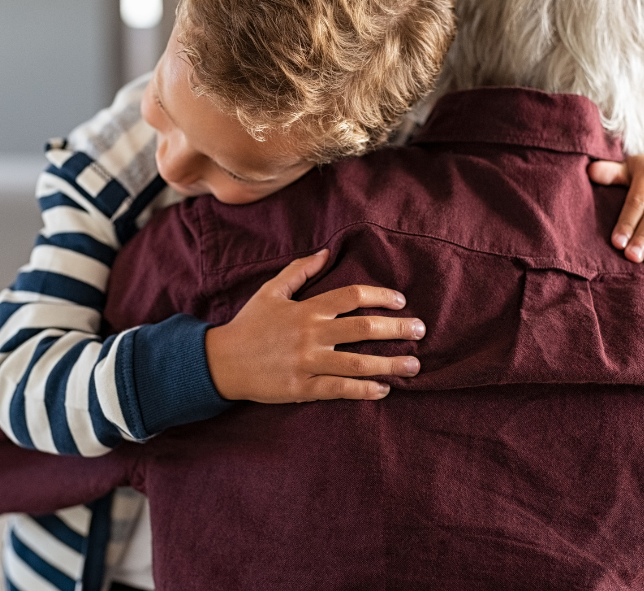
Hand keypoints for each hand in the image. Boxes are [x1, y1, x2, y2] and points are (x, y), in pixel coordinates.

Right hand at [204, 250, 423, 402]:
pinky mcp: (302, 388)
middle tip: (421, 330)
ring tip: (414, 365)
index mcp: (306, 309)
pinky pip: (340, 390)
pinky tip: (384, 390)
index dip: (380, 297)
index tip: (400, 301)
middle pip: (364, 329)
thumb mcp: (271, 291)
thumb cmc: (249, 324)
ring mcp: (307, 363)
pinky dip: (365, 390)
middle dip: (398, 329)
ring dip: (391, 364)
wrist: (222, 362)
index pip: (352, 296)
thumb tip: (325, 253)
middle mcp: (311, 334)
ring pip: (358, 363)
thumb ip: (299, 271)